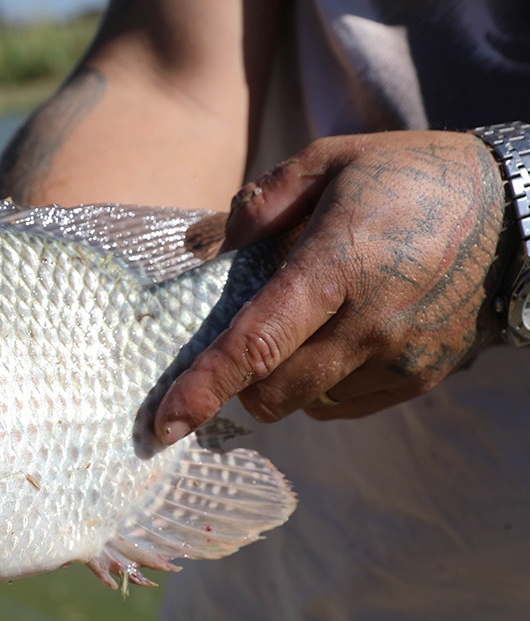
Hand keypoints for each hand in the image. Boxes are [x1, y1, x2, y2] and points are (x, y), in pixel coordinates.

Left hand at [154, 130, 507, 442]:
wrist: (518, 213)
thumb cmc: (412, 178)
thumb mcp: (334, 159)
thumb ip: (264, 199)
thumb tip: (204, 243)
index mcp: (337, 266)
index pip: (256, 344)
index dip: (204, 387)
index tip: (165, 423)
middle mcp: (369, 324)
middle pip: (273, 393)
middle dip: (241, 384)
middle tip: (244, 344)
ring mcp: (400, 359)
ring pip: (307, 403)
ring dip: (288, 379)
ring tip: (312, 321)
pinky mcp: (422, 379)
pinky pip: (345, 404)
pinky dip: (325, 384)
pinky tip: (342, 337)